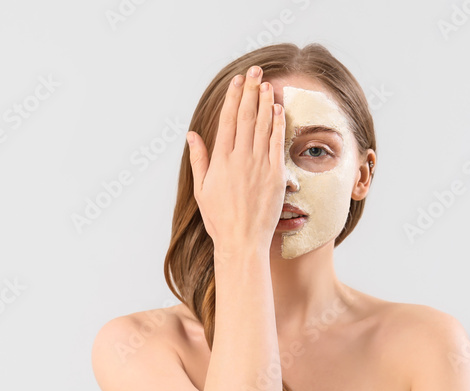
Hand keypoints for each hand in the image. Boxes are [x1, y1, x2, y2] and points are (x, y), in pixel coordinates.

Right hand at [185, 65, 286, 253]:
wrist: (242, 241)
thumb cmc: (219, 218)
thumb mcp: (202, 189)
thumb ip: (199, 158)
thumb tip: (192, 135)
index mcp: (221, 161)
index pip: (228, 121)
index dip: (233, 98)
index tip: (237, 81)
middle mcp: (241, 159)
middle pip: (246, 117)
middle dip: (250, 91)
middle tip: (255, 71)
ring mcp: (260, 166)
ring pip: (263, 126)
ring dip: (265, 101)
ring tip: (267, 83)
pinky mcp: (275, 175)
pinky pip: (277, 143)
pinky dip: (277, 124)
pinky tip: (277, 108)